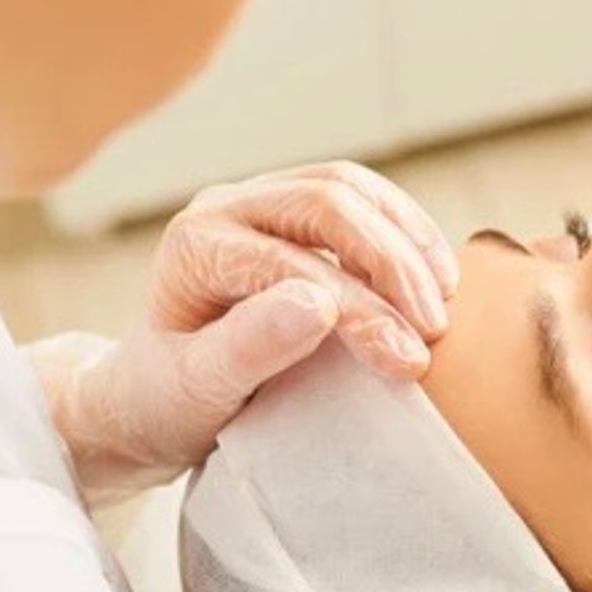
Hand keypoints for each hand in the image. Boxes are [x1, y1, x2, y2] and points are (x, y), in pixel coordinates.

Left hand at [32, 162, 455, 502]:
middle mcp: (224, 208)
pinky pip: (358, 199)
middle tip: (433, 329)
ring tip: (443, 299)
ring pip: (349, 187)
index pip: (294, 263)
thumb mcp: (197, 391)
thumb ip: (250, 348)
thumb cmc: (168, 403)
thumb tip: (320, 304)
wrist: (148, 399)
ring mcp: (258, 202)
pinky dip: (402, 230)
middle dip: (391, 264)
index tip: (407, 361)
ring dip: (405, 238)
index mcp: (194, 246)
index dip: (360, 310)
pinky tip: (433, 275)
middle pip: (327, 202)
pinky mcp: (290, 213)